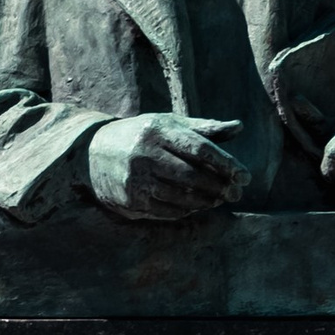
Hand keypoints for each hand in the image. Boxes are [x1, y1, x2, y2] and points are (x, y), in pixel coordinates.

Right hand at [86, 115, 246, 220]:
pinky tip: (197, 207)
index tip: (244, 176)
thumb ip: (203, 128)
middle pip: (192, 175)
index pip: (199, 148)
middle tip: (236, 194)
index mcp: (157, 130)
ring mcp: (135, 179)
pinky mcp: (129, 199)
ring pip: (180, 196)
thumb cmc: (139, 135)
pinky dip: (186, 210)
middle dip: (219, 186)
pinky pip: (166, 210)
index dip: (225, 163)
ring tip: (219, 200)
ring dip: (205, 201)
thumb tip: (238, 127)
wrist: (90, 153)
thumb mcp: (167, 124)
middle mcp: (144, 154)